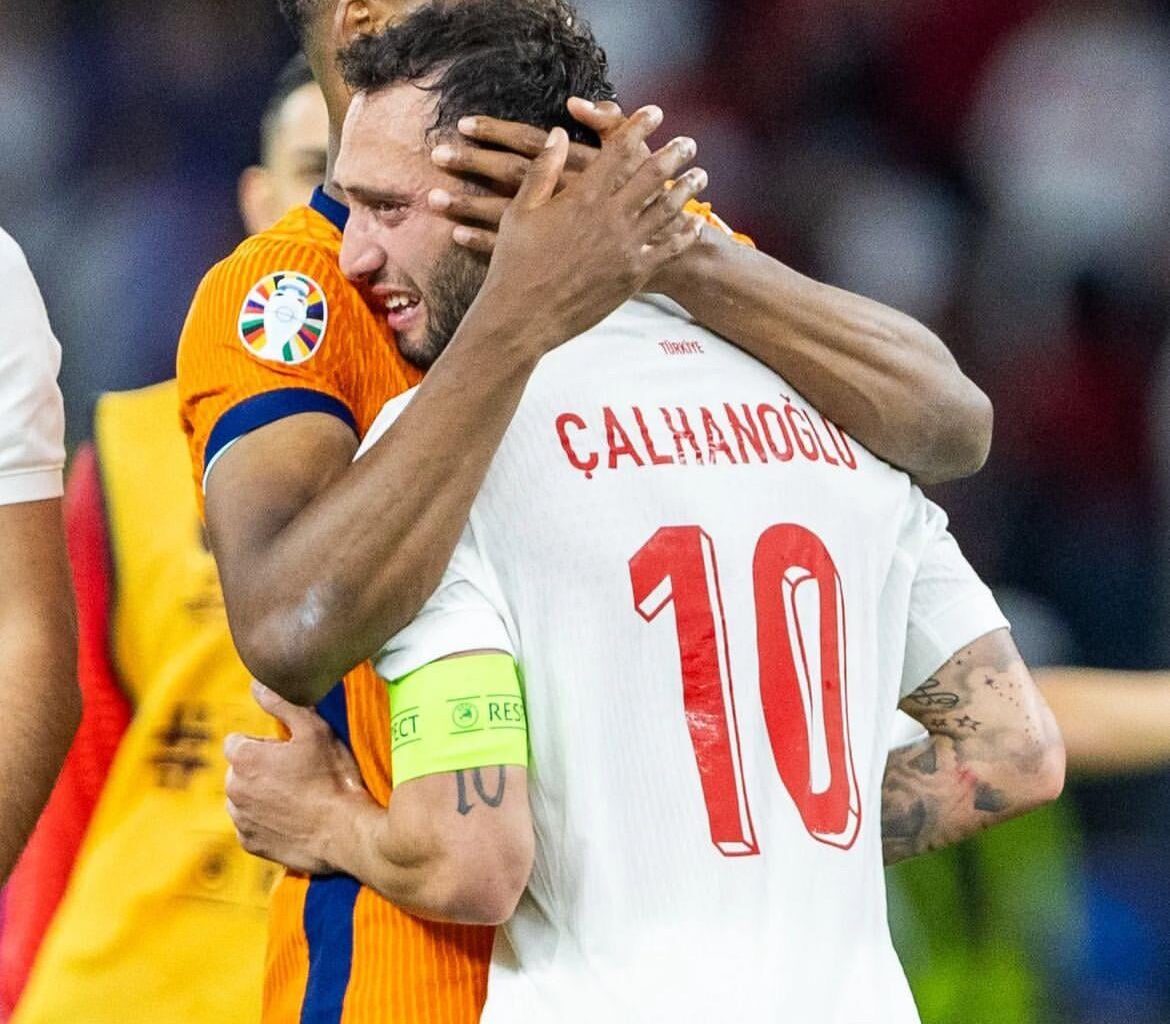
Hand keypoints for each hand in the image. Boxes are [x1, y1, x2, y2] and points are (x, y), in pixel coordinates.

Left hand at [224, 681, 370, 874]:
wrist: (347, 832)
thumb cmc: (333, 777)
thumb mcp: (314, 730)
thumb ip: (281, 703)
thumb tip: (256, 684)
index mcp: (245, 758)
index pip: (236, 741)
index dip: (265, 743)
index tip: (289, 751)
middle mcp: (234, 789)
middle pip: (239, 770)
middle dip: (260, 768)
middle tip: (297, 773)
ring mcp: (241, 819)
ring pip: (243, 797)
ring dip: (261, 794)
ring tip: (297, 797)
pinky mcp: (250, 844)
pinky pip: (251, 825)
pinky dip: (266, 820)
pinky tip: (293, 818)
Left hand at [427, 99, 648, 252]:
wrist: (663, 258)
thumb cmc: (650, 202)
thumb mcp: (635, 159)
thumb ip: (608, 126)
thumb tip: (574, 104)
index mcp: (575, 169)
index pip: (528, 144)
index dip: (496, 132)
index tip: (463, 123)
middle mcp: (561, 198)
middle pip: (508, 176)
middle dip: (471, 164)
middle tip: (437, 154)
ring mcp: (556, 232)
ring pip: (503, 215)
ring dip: (466, 206)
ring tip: (433, 199)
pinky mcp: (553, 259)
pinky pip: (513, 250)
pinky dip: (482, 241)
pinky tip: (457, 235)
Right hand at [465, 106, 708, 349]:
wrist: (523, 317)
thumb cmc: (515, 264)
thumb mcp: (521, 211)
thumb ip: (543, 170)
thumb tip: (559, 134)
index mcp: (583, 196)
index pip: (620, 150)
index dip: (640, 127)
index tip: (654, 113)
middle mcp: (611, 217)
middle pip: (653, 175)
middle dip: (675, 154)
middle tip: (688, 143)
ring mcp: (626, 247)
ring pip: (667, 210)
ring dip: (687, 189)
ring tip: (700, 175)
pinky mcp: (634, 275)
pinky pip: (668, 249)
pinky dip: (685, 233)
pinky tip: (694, 223)